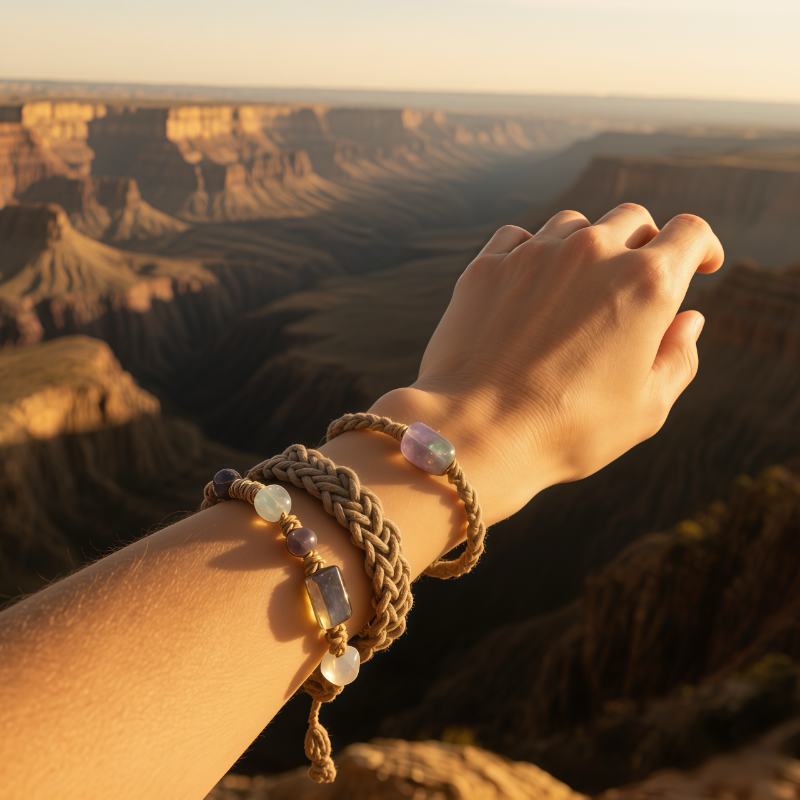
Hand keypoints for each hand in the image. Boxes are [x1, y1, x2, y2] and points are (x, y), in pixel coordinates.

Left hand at [373, 203, 723, 522]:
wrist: (476, 431)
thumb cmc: (568, 429)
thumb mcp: (646, 407)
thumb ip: (678, 357)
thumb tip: (689, 320)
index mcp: (645, 283)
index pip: (690, 232)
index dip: (701, 247)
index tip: (699, 265)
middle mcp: (592, 252)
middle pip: (633, 220)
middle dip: (645, 244)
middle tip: (637, 281)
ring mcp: (535, 253)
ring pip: (575, 225)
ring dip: (587, 247)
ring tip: (579, 289)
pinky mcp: (488, 265)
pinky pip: (520, 237)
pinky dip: (534, 253)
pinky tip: (532, 285)